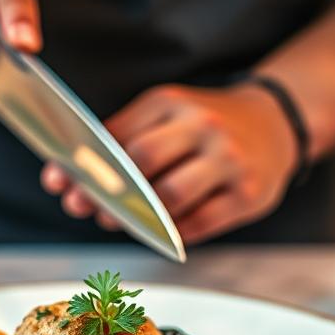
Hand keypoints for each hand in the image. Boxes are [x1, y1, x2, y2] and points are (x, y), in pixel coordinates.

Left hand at [41, 83, 300, 243]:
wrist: (275, 123)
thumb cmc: (205, 126)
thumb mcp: (168, 113)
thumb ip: (125, 138)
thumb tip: (70, 177)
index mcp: (172, 102)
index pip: (118, 134)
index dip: (82, 162)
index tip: (59, 183)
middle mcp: (203, 126)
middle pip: (143, 161)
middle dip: (107, 193)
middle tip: (90, 209)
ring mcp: (229, 160)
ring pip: (171, 197)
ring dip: (137, 219)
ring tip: (120, 222)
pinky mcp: (249, 194)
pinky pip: (201, 223)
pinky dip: (173, 233)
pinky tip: (160, 232)